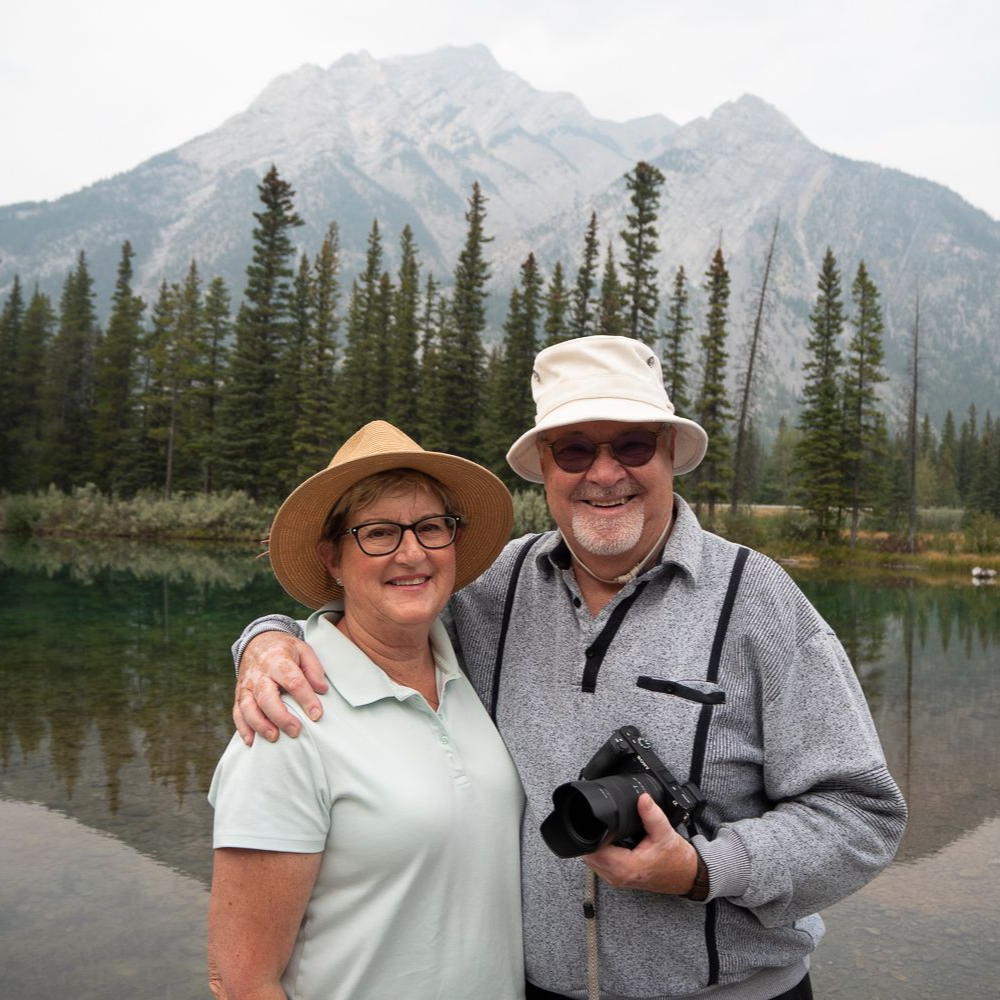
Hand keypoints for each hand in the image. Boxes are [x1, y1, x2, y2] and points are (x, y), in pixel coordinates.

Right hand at [234, 632, 327, 745]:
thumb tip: (322, 690)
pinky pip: (237, 713)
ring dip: (260, 725)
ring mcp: (246, 685)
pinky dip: (243, 729)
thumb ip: (313, 669)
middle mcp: (259, 674)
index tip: (317, 714)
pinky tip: (252, 742)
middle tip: (295, 731)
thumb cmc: (285, 649)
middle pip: (266, 697)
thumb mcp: (303, 650)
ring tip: (274, 738)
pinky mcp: (239, 695)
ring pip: (248, 707)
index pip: (293, 681)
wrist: (258, 641)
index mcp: (278, 660)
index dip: (306, 698)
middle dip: (280, 716)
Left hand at [583, 793, 699, 894]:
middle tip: (604, 822)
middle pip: (590, 854)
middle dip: (593, 836)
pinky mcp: (618, 876)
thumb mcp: (665, 833)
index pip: (594, 851)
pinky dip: (603, 850)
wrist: (686, 875)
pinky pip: (601, 862)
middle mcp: (618, 877)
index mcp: (626, 868)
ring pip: (593, 859)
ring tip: (610, 831)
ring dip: (597, 843)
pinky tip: (613, 840)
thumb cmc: (676, 860)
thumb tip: (642, 798)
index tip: (598, 820)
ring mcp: (616, 879)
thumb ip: (652, 815)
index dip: (592, 833)